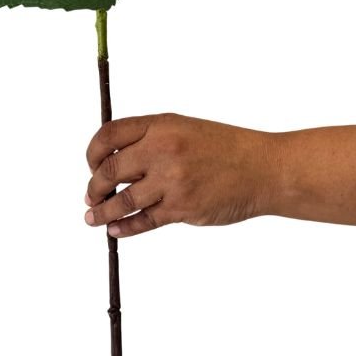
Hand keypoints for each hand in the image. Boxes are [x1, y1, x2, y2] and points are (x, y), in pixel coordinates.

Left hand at [84, 112, 281, 237]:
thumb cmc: (226, 149)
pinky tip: (115, 229)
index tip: (91, 164)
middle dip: (94, 185)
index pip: (109, 134)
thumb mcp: (185, 129)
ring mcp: (172, 181)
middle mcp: (163, 150)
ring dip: (101, 211)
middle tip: (91, 195)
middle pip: (109, 169)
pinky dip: (124, 227)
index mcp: (161, 125)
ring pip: (122, 200)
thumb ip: (151, 140)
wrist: (265, 169)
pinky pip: (143, 221)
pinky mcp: (182, 208)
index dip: (93, 151)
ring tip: (92, 217)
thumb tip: (113, 161)